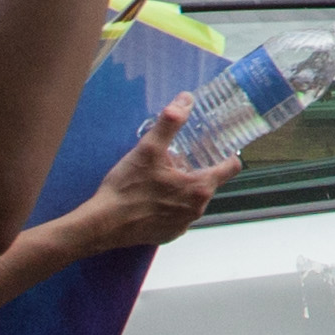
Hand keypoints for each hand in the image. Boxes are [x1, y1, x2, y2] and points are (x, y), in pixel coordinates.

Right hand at [80, 99, 234, 250]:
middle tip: (181, 154)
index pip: (231, 167)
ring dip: (184, 185)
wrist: (103, 223)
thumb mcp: (149, 148)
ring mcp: (183, 225)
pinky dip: (172, 203)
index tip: (217, 143)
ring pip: (193, 198)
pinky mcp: (169, 234)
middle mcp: (197, 210)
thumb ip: (170, 121)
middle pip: (209, 181)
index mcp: (199, 188)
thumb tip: (186, 99)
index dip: (226, 152)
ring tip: (164, 173)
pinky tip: (154, 195)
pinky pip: (179, 214)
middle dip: (198, 167)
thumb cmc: (128, 187)